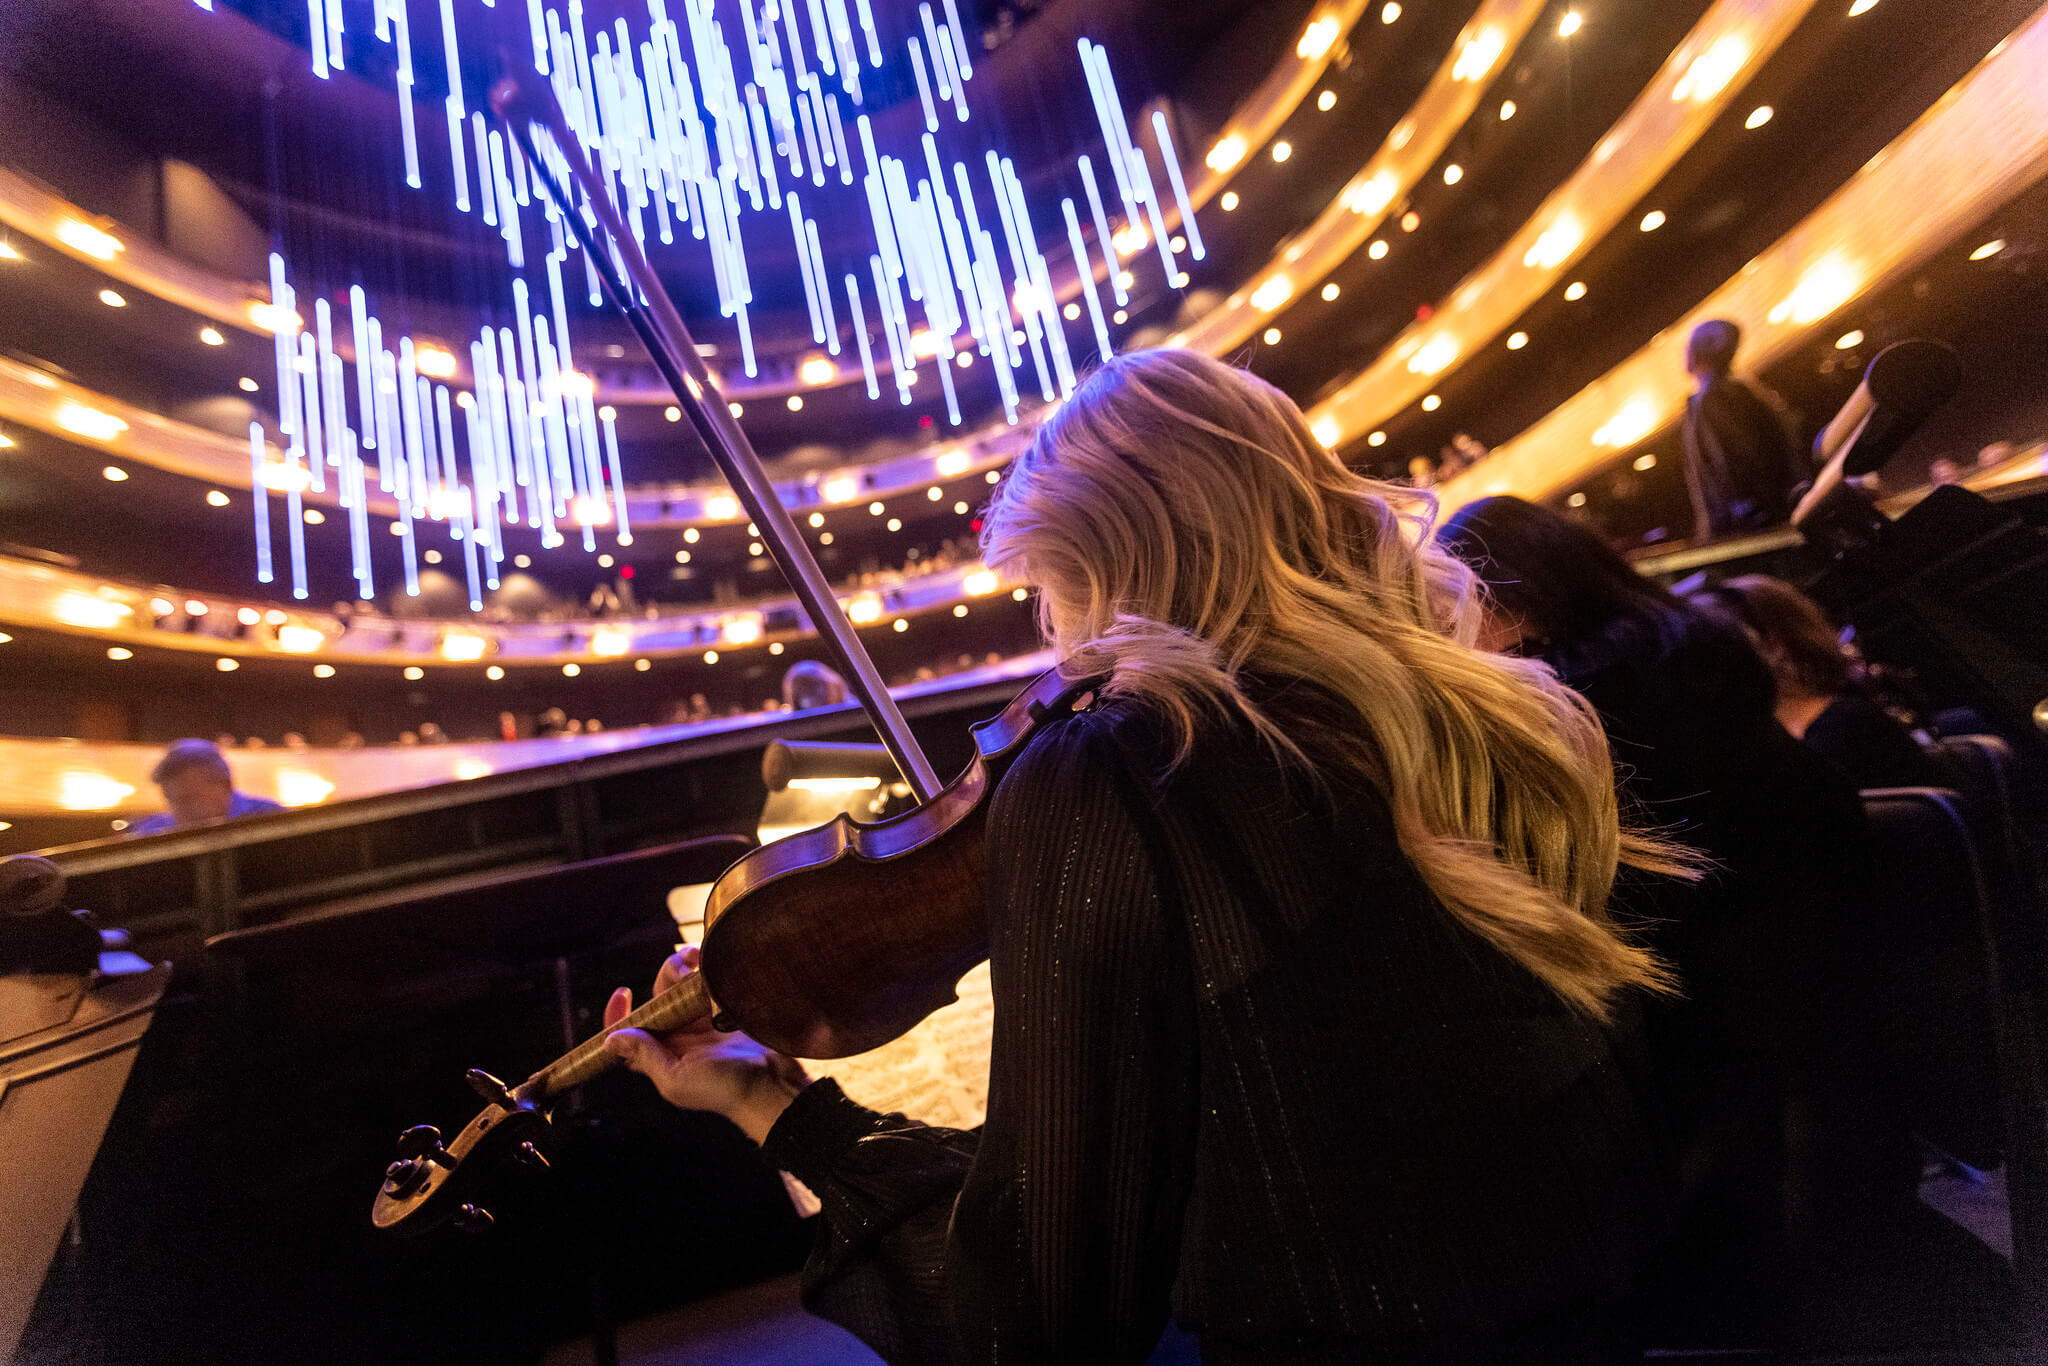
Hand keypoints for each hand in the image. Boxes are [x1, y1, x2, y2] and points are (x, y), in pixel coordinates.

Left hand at [603, 945, 808, 1143]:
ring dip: (684, 968)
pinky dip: (706, 968)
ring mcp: (704, 1021)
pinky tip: (712, 963)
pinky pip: (708, 982)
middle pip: (658, 997)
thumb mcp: (677, 1080)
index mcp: (662, 1054)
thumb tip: (613, 1039)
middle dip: (664, 978)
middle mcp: (680, 1036)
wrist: (774, 1080)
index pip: (628, 1031)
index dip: (619, 1013)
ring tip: (698, 962)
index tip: (624, 991)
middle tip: (681, 970)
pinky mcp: (727, 1009)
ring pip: (682, 985)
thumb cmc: (727, 1089)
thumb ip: (646, 1057)